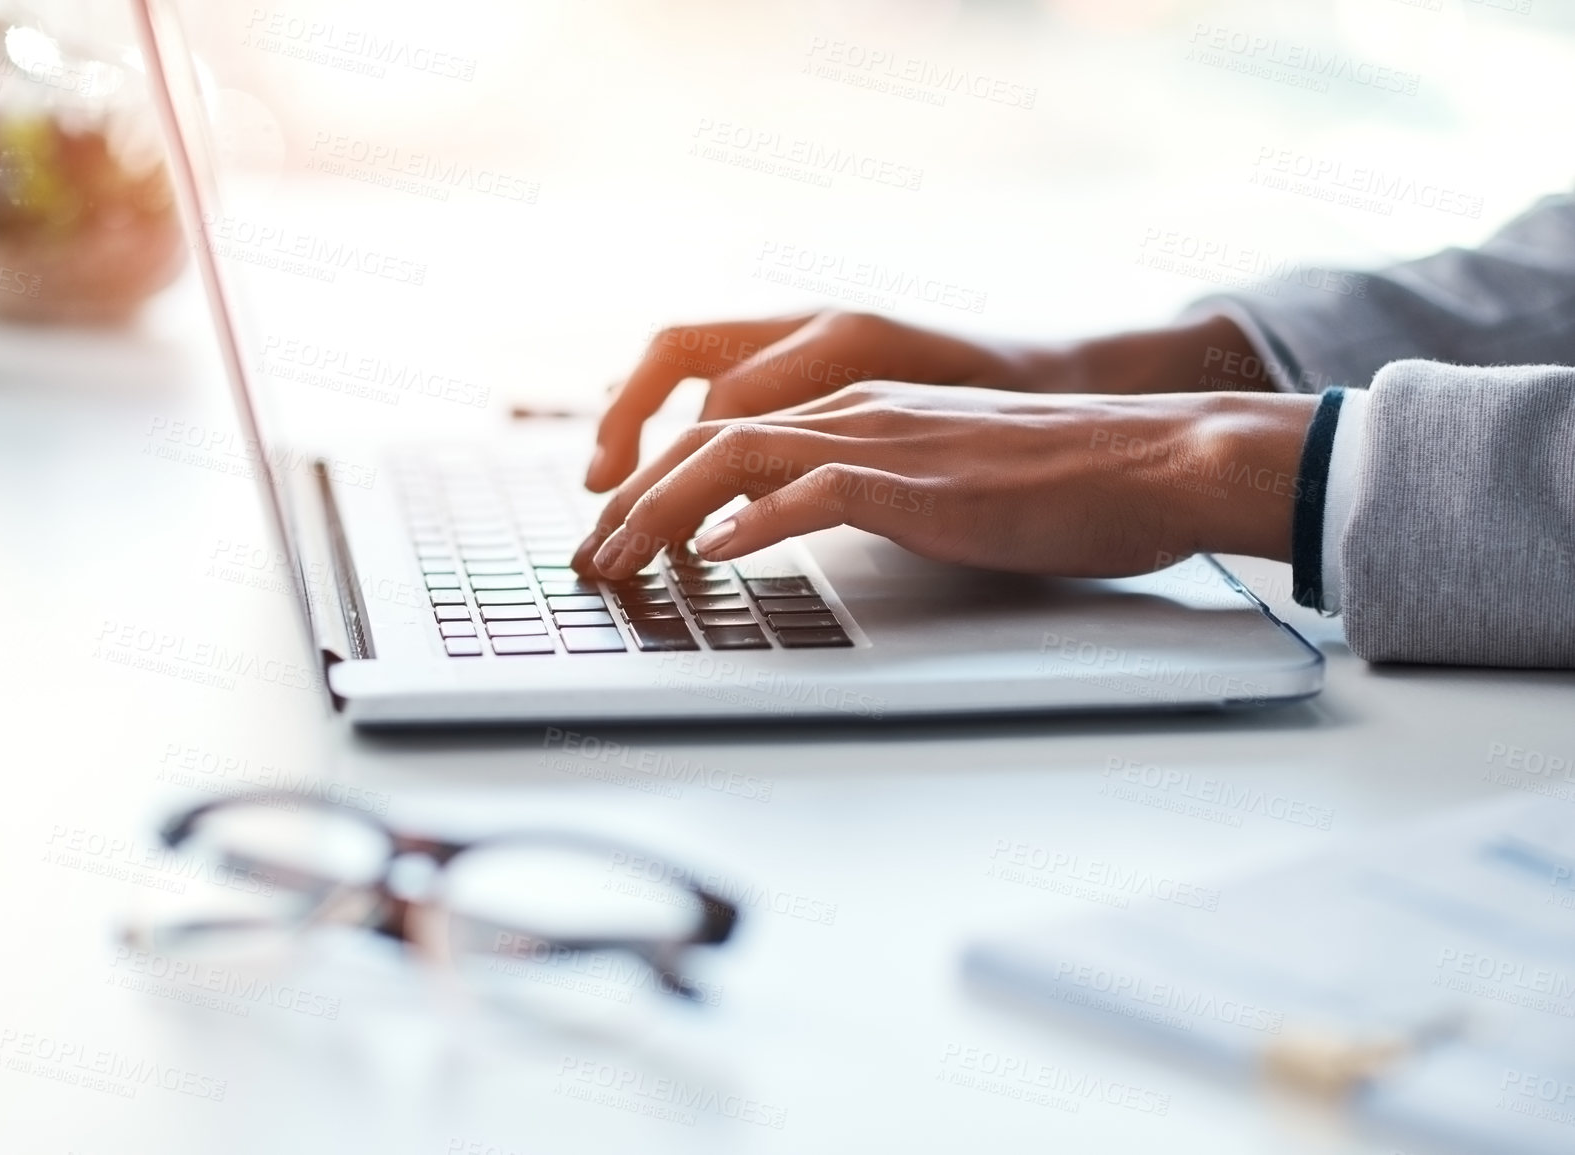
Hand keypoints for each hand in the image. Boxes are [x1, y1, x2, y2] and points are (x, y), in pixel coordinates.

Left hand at [572, 382, 1317, 580]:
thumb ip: (874, 493)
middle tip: (591, 560)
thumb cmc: (1061, 482)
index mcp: (859, 409)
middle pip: (709, 441)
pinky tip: (719, 553)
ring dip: (665, 512)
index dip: (658, 484)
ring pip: (740, 457)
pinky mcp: (920, 480)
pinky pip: (817, 491)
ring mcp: (887, 439)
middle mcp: (857, 411)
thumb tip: (806, 530)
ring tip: (621, 560)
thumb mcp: (942, 482)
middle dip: (634, 502)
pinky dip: (758, 520)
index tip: (621, 536)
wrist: (1152, 461)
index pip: (728, 434)